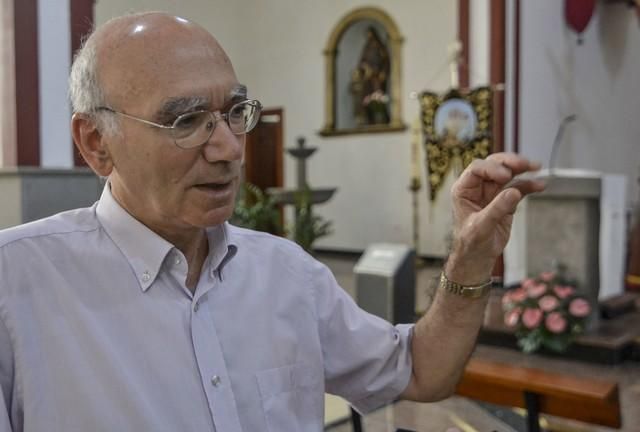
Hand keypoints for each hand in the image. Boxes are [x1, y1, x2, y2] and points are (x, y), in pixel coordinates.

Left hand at [445, 153, 545, 284]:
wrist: (478, 257)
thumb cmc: (471, 242)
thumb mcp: (481, 227)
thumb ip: (496, 209)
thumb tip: (513, 192)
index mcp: (464, 190)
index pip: (477, 169)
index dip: (491, 168)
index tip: (505, 176)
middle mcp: (477, 187)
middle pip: (493, 165)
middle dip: (509, 162)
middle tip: (524, 164)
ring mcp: (492, 192)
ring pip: (508, 173)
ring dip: (522, 170)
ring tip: (536, 168)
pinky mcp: (506, 199)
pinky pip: (518, 187)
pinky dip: (529, 185)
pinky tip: (540, 185)